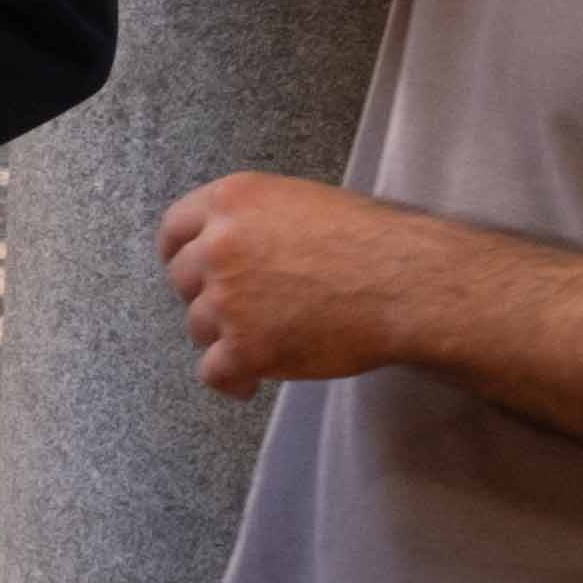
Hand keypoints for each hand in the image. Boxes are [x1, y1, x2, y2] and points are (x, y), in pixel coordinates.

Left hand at [156, 171, 426, 398]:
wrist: (408, 283)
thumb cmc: (369, 241)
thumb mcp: (299, 203)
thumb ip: (252, 222)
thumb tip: (225, 248)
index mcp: (231, 200)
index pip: (174, 230)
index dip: (181, 255)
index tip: (193, 273)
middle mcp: (218, 245)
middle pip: (183, 281)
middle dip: (208, 298)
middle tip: (245, 311)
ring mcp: (227, 298)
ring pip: (198, 327)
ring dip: (225, 337)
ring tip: (267, 341)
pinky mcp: (244, 347)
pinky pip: (213, 372)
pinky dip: (231, 380)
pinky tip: (251, 381)